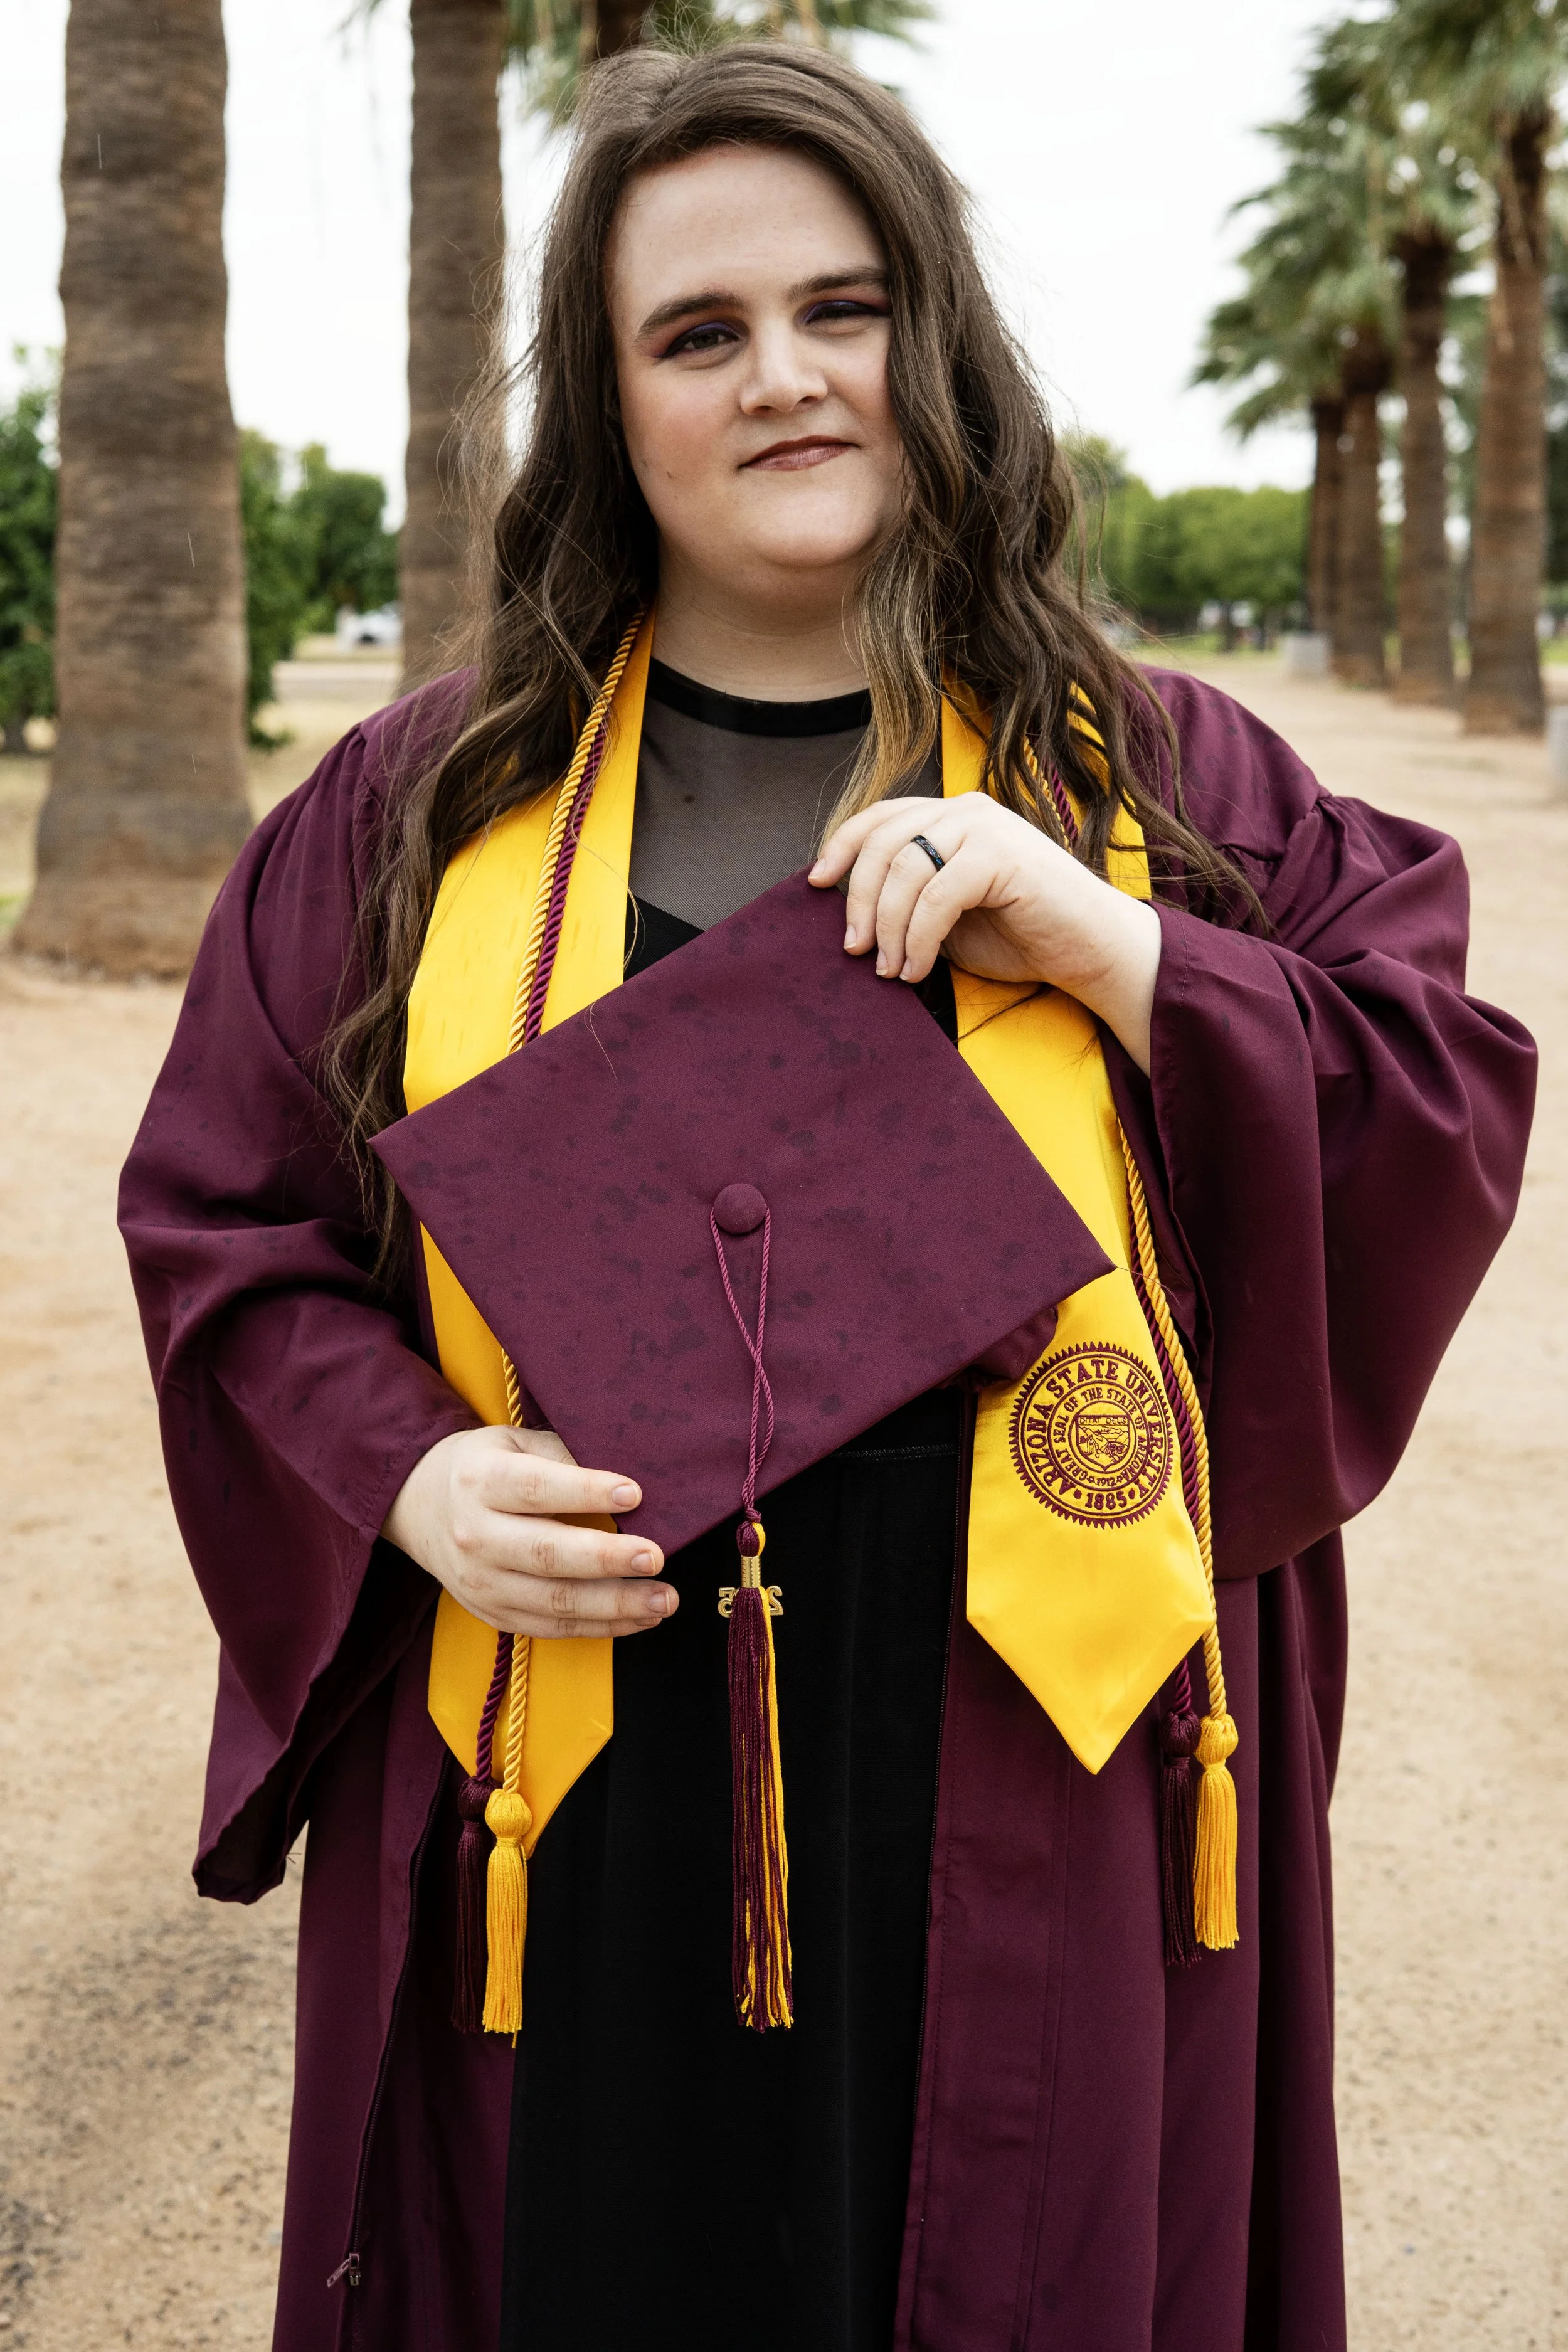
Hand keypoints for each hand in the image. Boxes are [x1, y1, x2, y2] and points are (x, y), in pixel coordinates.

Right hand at [382, 1423, 676, 1638]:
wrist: (423, 1509)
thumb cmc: (488, 1467)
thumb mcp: (517, 1443)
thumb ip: (564, 1457)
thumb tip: (629, 1487)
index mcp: (481, 1480)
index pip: (537, 1488)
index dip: (586, 1492)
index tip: (634, 1494)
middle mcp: (475, 1534)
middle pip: (546, 1553)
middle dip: (607, 1559)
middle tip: (657, 1558)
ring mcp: (481, 1582)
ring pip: (553, 1601)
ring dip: (616, 1606)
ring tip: (664, 1600)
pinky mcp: (493, 1614)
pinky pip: (552, 1627)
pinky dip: (601, 1627)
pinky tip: (640, 1618)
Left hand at [809, 793, 1161, 1073]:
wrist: (1089, 950)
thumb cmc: (1021, 936)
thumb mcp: (947, 917)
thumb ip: (907, 902)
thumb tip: (851, 918)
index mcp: (951, 817)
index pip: (880, 817)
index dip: (841, 847)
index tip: (816, 885)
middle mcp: (966, 810)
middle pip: (882, 843)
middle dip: (858, 900)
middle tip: (854, 949)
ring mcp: (986, 827)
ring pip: (905, 870)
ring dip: (888, 928)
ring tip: (890, 970)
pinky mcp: (1003, 855)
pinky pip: (937, 896)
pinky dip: (918, 938)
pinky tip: (916, 969)